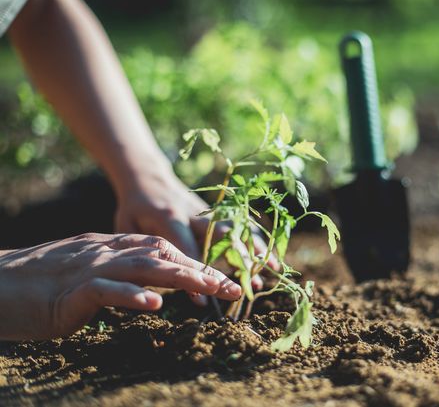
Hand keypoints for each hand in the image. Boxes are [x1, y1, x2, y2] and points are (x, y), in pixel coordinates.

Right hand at [0, 233, 240, 340]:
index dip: (196, 262)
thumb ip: (122, 276)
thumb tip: (154, 289)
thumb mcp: (92, 275)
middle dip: (201, 270)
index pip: (164, 249)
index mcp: (113, 246)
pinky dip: (132, 296)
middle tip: (233, 286)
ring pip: (145, 267)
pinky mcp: (73, 289)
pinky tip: (155, 305)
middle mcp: (108, 251)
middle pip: (164, 255)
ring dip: (182, 278)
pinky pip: (107, 290)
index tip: (224, 279)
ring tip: (211, 290)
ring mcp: (92, 267)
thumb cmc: (45, 286)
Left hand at [113, 169, 278, 295]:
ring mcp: (208, 211)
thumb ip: (141, 252)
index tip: (205, 301)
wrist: (147, 177)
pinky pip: (241, 226)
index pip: (186, 250)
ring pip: (237, 230)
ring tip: (271, 270)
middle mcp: (194, 214)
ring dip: (255, 251)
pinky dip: (258, 241)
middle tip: (248, 288)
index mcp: (169, 217)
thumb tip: (155, 282)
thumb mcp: (127, 228)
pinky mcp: (216, 212)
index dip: (196, 275)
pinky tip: (272, 256)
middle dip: (237, 263)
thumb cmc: (133, 208)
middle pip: (221, 239)